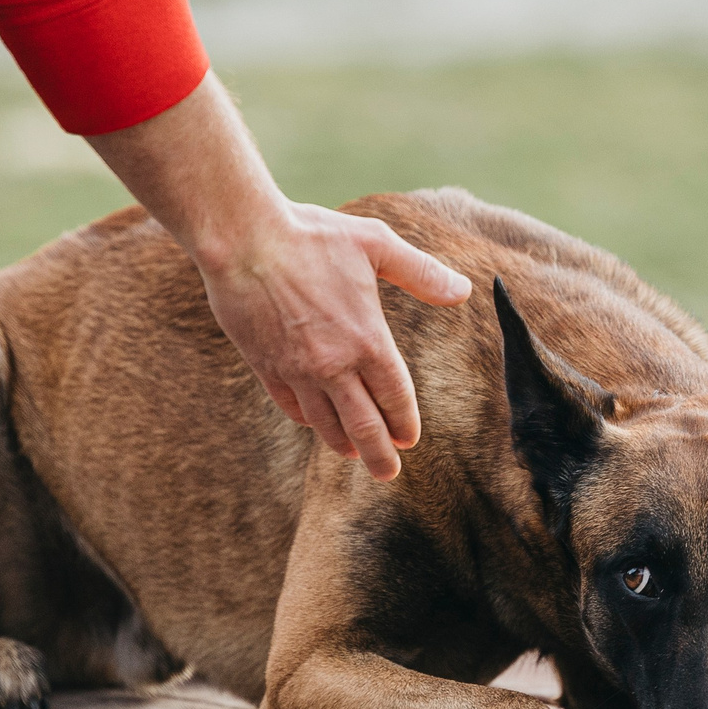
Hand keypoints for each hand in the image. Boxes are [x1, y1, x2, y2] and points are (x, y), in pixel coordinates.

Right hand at [82, 75, 470, 480]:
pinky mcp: (265, 367)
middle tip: (388, 473)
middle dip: (380, 455)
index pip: (394, 396)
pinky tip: (315, 423)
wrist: (244, 240)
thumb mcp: (376, 244)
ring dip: (344, 444)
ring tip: (355, 455)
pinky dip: (308, 420)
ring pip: (326, 424)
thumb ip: (420, 273)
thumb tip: (463, 290)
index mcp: (368, 340)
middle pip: (364, 426)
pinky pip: (292, 406)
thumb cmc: (313, 235)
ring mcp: (297, 371)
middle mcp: (334, 365)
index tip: (410, 440)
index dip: (404, 422)